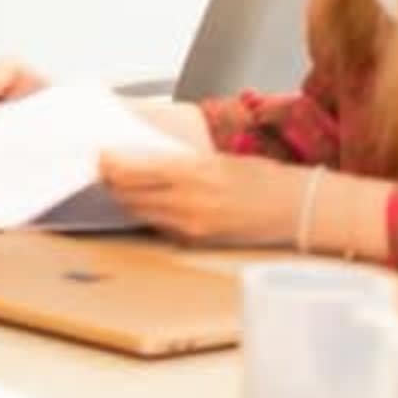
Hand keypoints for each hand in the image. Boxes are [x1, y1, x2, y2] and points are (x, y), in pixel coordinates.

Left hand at [95, 148, 307, 246]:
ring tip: (124, 185)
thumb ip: (178, 162)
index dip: (109, 165)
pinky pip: (159, 227)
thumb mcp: (215, 159)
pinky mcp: (196, 241)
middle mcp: (187, 202)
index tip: (101, 156)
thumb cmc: (261, 178)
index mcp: (191, 173)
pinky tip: (152, 203)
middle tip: (106, 170)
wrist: (296, 209)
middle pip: (127, 194)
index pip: (130, 171)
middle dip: (112, 182)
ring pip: (138, 212)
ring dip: (127, 199)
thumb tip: (141, 159)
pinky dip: (149, 214)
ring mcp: (190, 225)